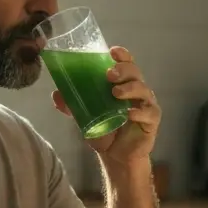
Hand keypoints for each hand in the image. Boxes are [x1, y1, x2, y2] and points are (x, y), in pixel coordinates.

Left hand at [52, 46, 160, 163]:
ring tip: (115, 93)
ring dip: (130, 88)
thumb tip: (56, 94)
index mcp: (123, 84)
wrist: (115, 156)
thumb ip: (72, 106)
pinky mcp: (151, 121)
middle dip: (123, 70)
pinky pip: (149, 112)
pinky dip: (139, 111)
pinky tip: (130, 113)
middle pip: (135, 72)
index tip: (112, 51)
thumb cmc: (105, 131)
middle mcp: (137, 91)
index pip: (126, 64)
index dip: (122, 55)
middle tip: (109, 74)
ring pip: (143, 90)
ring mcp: (146, 105)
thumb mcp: (84, 117)